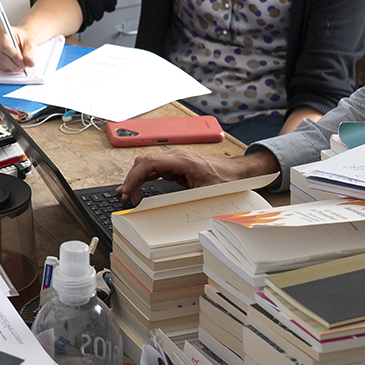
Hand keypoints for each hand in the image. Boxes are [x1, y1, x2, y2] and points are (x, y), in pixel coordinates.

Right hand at [0, 22, 41, 71]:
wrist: (22, 39)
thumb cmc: (24, 38)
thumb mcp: (31, 44)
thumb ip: (30, 53)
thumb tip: (30, 62)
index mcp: (3, 30)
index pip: (5, 45)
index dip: (14, 55)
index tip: (22, 61)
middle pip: (0, 55)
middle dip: (13, 63)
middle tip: (23, 66)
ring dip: (11, 66)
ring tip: (20, 65)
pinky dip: (7, 67)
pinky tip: (14, 65)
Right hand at [116, 150, 280, 205]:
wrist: (238, 173)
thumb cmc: (225, 180)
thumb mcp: (203, 193)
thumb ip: (182, 198)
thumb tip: (162, 208)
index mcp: (182, 160)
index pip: (149, 163)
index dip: (134, 177)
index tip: (127, 190)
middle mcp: (176, 156)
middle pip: (144, 163)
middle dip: (132, 180)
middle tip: (127, 197)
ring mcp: (176, 159)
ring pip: (147, 165)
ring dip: (137, 179)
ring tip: (129, 194)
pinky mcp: (177, 165)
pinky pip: (155, 169)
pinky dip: (145, 178)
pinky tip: (140, 188)